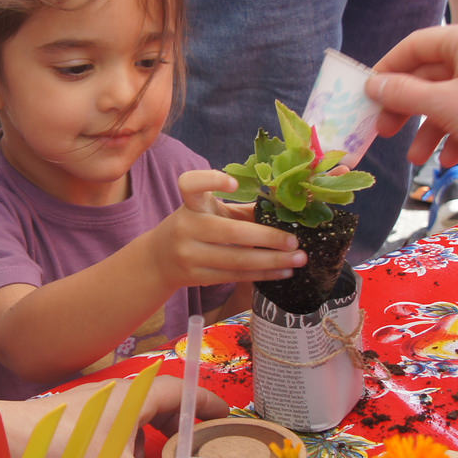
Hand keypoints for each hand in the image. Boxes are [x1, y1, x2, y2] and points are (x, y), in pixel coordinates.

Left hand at [2, 375, 229, 457]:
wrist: (7, 438)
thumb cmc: (67, 451)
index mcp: (135, 398)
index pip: (182, 390)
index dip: (206, 402)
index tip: (227, 415)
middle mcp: (116, 396)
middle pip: (160, 405)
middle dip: (179, 427)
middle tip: (196, 452)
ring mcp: (94, 407)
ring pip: (134, 421)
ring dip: (150, 443)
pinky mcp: (75, 422)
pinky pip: (113, 432)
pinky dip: (125, 450)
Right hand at [146, 170, 304, 288]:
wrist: (159, 260)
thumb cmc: (195, 227)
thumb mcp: (210, 212)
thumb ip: (241, 210)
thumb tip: (284, 210)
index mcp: (191, 204)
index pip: (191, 185)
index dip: (211, 181)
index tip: (234, 183)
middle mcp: (187, 226)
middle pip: (231, 233)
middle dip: (268, 238)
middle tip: (295, 241)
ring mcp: (189, 254)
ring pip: (237, 260)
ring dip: (273, 261)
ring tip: (298, 259)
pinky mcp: (197, 276)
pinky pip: (236, 276)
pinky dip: (263, 274)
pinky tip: (283, 271)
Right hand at [365, 22, 457, 166]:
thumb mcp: (443, 104)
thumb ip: (404, 93)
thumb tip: (374, 85)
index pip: (415, 46)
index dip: (388, 70)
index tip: (369, 94)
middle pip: (432, 75)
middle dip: (408, 109)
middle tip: (385, 131)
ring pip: (453, 96)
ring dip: (432, 128)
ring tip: (418, 160)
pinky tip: (450, 159)